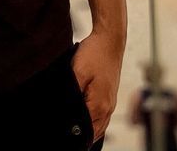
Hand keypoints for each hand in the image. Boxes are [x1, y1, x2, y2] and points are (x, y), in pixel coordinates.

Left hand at [71, 27, 123, 143]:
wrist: (110, 39)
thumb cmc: (95, 53)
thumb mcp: (77, 73)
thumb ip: (72, 95)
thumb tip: (67, 113)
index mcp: (99, 105)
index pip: (86, 132)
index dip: (74, 135)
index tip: (65, 133)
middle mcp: (108, 108)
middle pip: (94, 133)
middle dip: (81, 136)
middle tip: (67, 133)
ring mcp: (111, 103)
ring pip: (99, 127)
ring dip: (88, 131)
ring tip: (74, 130)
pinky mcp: (110, 96)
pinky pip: (103, 118)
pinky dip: (94, 123)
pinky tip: (86, 119)